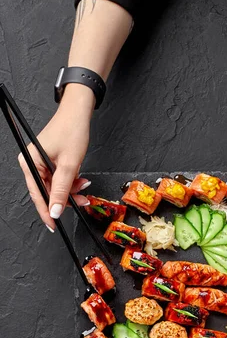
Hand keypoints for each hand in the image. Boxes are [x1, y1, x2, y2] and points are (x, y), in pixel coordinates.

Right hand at [18, 85, 92, 229]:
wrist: (79, 112)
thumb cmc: (72, 131)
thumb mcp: (69, 165)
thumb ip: (61, 190)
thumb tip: (54, 211)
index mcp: (30, 162)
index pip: (37, 194)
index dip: (46, 211)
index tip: (54, 225)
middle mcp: (32, 162)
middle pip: (47, 191)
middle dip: (65, 198)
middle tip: (81, 202)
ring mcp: (41, 162)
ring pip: (56, 187)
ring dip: (71, 190)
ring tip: (84, 187)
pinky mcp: (50, 161)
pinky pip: (60, 179)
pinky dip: (71, 182)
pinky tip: (81, 180)